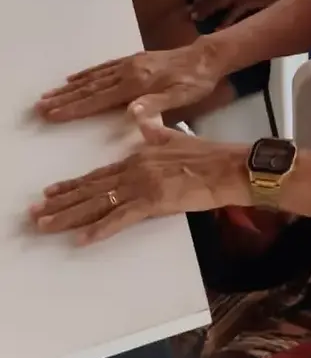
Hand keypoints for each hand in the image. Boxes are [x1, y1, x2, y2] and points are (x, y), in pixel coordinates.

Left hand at [29, 117, 250, 244]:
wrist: (228, 167)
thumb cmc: (209, 155)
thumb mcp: (178, 137)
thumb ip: (155, 131)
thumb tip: (141, 118)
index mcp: (139, 157)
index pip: (99, 174)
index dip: (73, 185)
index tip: (51, 192)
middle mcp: (135, 170)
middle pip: (92, 190)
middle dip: (60, 202)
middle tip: (35, 213)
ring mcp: (142, 186)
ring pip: (99, 204)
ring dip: (70, 216)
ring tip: (45, 225)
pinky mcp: (154, 202)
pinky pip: (121, 219)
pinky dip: (101, 229)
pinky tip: (82, 239)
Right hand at [36, 43, 223, 122]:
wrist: (207, 57)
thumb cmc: (196, 82)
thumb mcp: (182, 97)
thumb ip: (157, 105)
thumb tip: (131, 113)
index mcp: (138, 84)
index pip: (99, 100)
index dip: (74, 109)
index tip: (51, 115)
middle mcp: (129, 72)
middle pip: (90, 88)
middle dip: (64, 99)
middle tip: (40, 108)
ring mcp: (130, 64)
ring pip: (94, 78)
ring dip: (70, 88)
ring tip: (49, 95)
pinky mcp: (134, 60)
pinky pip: (104, 67)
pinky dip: (86, 74)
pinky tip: (75, 79)